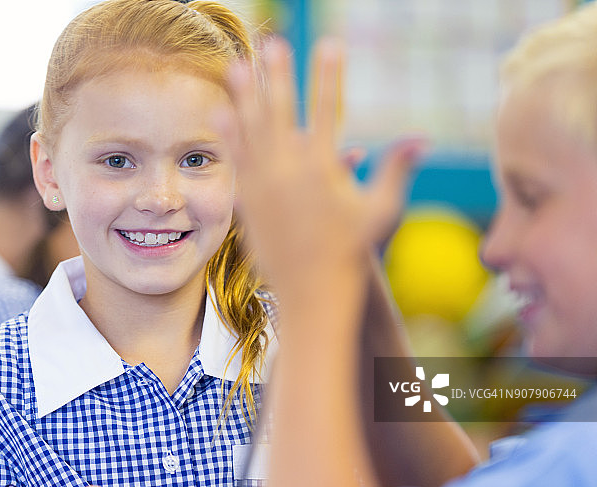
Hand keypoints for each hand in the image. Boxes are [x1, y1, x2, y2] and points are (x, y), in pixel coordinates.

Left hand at [223, 37, 424, 293]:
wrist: (312, 290)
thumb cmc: (352, 251)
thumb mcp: (381, 210)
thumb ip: (396, 169)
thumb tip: (421, 138)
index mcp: (325, 169)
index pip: (328, 110)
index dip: (328, 75)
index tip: (329, 43)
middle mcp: (290, 172)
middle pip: (281, 111)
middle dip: (277, 74)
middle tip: (272, 42)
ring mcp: (264, 186)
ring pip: (251, 131)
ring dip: (243, 95)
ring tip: (235, 65)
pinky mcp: (247, 201)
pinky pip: (236, 160)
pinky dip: (228, 135)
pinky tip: (219, 112)